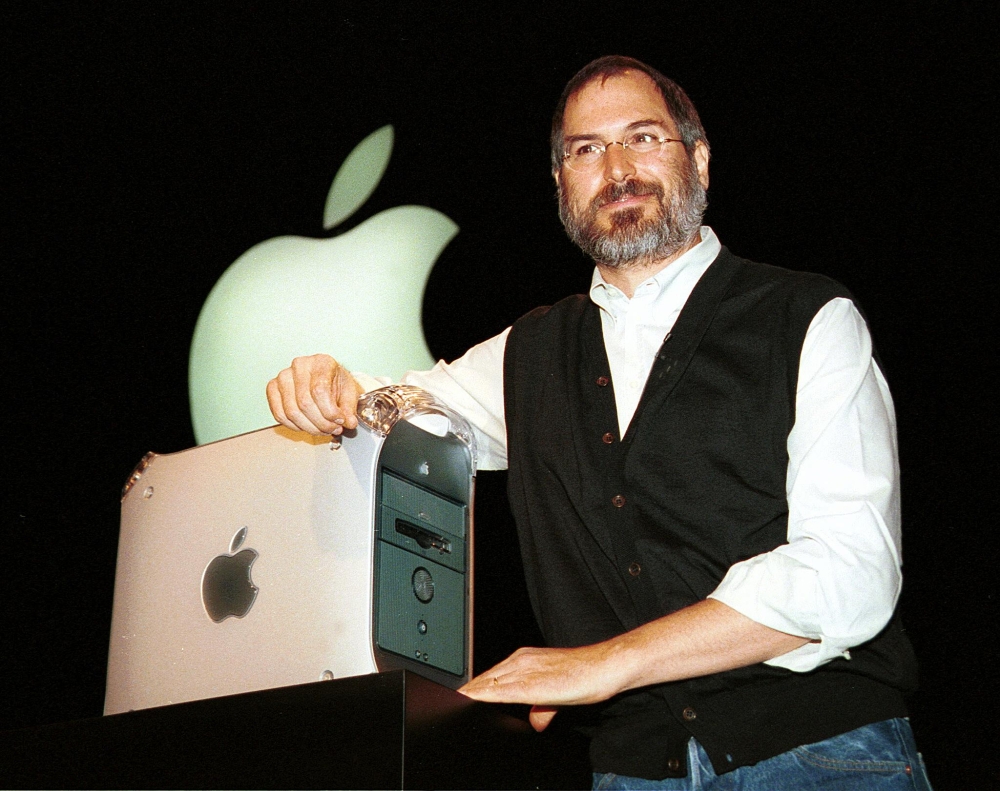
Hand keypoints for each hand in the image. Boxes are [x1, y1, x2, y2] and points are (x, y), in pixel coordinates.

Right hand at [266, 354, 362, 435]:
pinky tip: (308, 426)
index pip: (319, 390)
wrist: (326, 379)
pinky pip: (279, 414)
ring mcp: (283, 376)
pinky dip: (295, 426)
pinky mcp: (273, 388)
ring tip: (323, 430)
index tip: (339, 420)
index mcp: (321, 362)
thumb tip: (349, 422)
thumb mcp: (349, 393)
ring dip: (309, 428)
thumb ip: (349, 409)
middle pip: (305, 403)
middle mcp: (299, 365)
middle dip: (321, 423)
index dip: (330, 412)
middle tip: (333, 429)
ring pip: (292, 412)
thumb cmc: (336, 383)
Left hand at [458, 643, 628, 730]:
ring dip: (470, 696)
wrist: (603, 667)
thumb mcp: (558, 694)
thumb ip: (543, 708)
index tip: (458, 700)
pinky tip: (471, 703)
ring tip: (450, 706)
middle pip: (483, 680)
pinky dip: (484, 697)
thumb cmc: (585, 676)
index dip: (473, 690)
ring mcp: (524, 671)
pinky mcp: (531, 684)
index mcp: (524, 660)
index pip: (490, 677)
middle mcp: (520, 661)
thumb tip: (536, 723)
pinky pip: (501, 692)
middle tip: (444, 705)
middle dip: (467, 694)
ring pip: (487, 684)